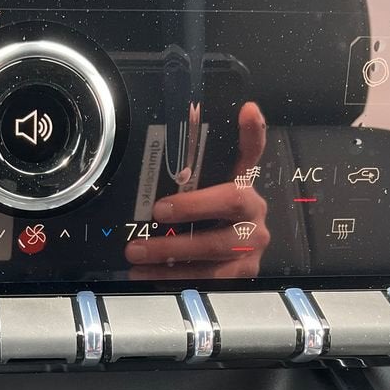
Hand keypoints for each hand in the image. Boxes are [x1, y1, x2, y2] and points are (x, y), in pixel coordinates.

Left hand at [125, 102, 268, 279]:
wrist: (239, 253)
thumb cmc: (218, 217)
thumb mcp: (217, 188)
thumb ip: (220, 157)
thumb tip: (246, 108)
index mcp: (247, 192)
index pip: (252, 159)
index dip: (252, 137)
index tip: (246, 113)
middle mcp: (254, 222)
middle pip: (222, 219)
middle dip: (187, 214)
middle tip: (154, 215)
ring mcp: (250, 252)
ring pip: (210, 256)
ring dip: (169, 256)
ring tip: (135, 254)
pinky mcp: (240, 277)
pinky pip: (206, 281)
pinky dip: (173, 279)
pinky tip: (147, 276)